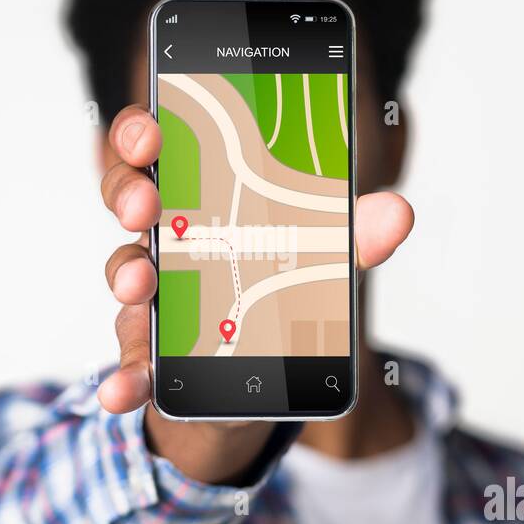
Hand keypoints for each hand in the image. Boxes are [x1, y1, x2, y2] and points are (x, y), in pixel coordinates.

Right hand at [97, 105, 413, 482]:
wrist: (254, 383)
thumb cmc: (275, 296)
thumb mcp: (318, 262)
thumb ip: (353, 238)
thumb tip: (399, 214)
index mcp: (200, 196)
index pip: (157, 149)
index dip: (142, 134)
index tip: (152, 137)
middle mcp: (166, 238)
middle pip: (128, 198)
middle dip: (129, 193)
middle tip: (146, 205)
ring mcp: (152, 296)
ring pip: (125, 273)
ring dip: (127, 275)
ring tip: (142, 285)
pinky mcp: (151, 356)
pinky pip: (132, 362)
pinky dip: (126, 376)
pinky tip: (124, 389)